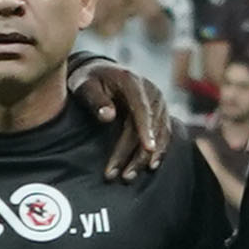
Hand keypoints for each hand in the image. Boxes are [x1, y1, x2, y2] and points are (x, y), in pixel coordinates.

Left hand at [61, 58, 177, 175]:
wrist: (100, 72)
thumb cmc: (89, 80)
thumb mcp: (84, 84)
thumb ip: (95, 99)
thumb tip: (108, 117)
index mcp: (132, 82)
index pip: (142, 107)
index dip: (146, 128)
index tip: (148, 148)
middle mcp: (151, 91)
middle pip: (149, 126)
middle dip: (136, 153)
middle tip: (120, 175)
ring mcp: (158, 102)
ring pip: (159, 134)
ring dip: (145, 157)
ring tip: (128, 176)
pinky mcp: (160, 113)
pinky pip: (164, 134)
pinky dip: (159, 151)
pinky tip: (150, 166)